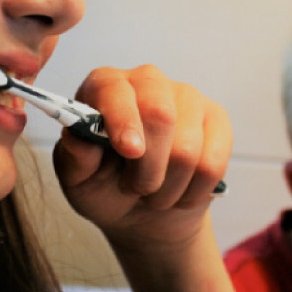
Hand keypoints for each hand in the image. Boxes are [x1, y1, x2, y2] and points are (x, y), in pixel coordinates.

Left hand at [52, 64, 231, 251]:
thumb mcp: (78, 180)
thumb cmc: (104, 187)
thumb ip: (75, 158)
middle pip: (159, 115)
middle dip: (148, 167)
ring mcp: (186, 96)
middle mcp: (147, 80)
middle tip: (136, 188)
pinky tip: (181, 192)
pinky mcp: (216, 119)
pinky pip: (213, 161)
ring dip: (169, 187)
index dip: (124, 120)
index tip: (129, 151)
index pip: (115, 90)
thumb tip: (78, 136)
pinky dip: (194, 191)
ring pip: (188, 148)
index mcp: (105, 86)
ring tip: (155, 193)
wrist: (143, 211)